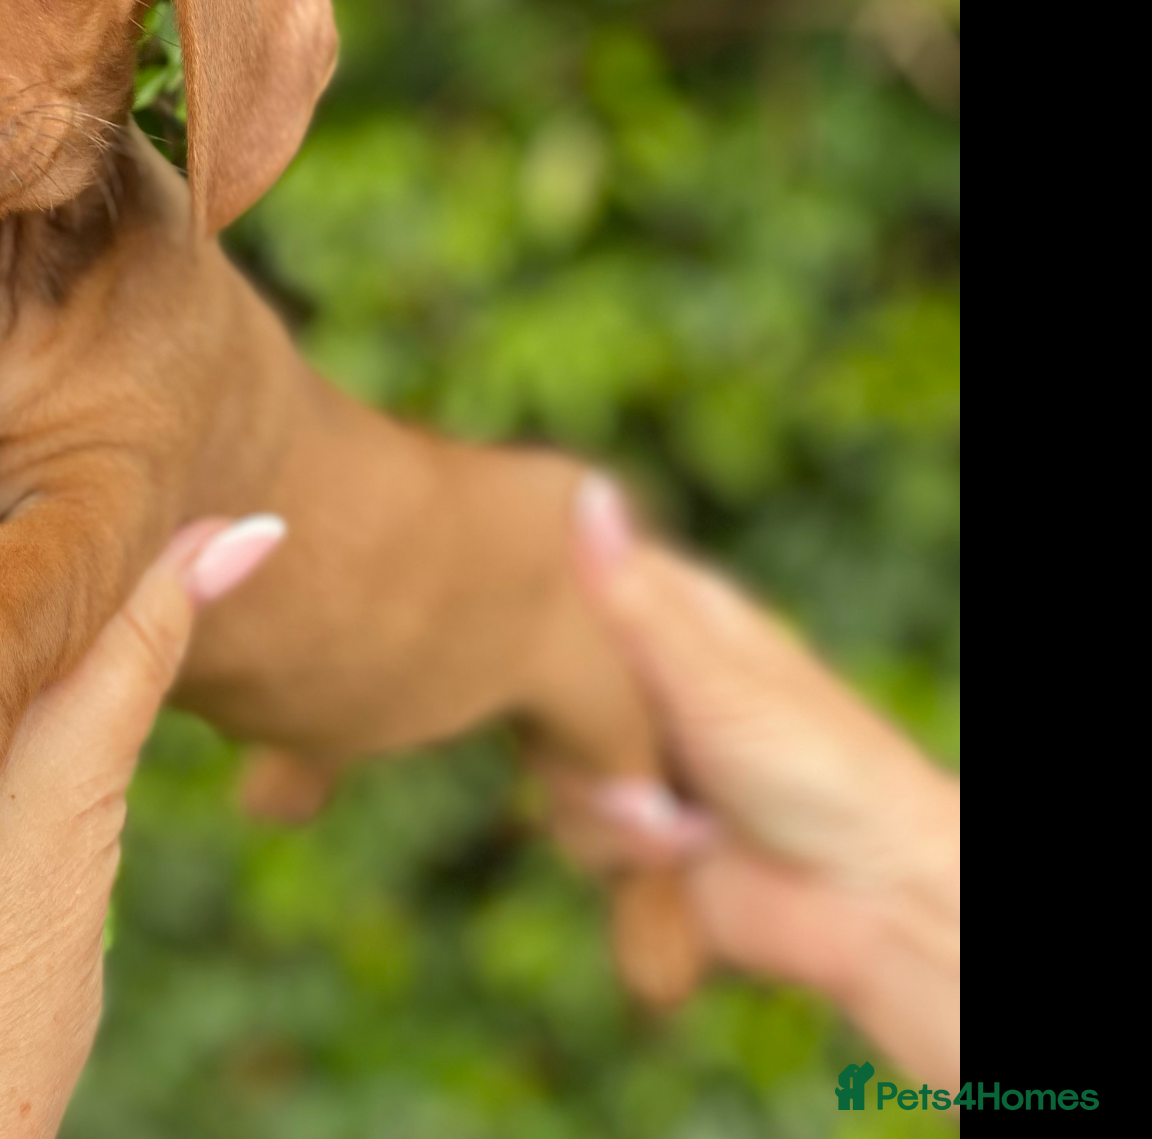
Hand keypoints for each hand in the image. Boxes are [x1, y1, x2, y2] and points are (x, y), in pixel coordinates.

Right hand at [551, 477, 958, 1089]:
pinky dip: (620, 850)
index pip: (578, 577)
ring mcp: (639, 755)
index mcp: (678, 618)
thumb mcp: (714, 679)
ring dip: (609, 807)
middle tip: (639, 759)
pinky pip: (571, 830)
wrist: (869, 903)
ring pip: (553, 764)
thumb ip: (633, 602)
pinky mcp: (632, 829)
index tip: (525, 632)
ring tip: (686, 822)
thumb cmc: (822, 768)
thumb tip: (586, 492)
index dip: (542, 605)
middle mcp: (650, 683)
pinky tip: (682, 854)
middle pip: (546, 686)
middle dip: (578, 737)